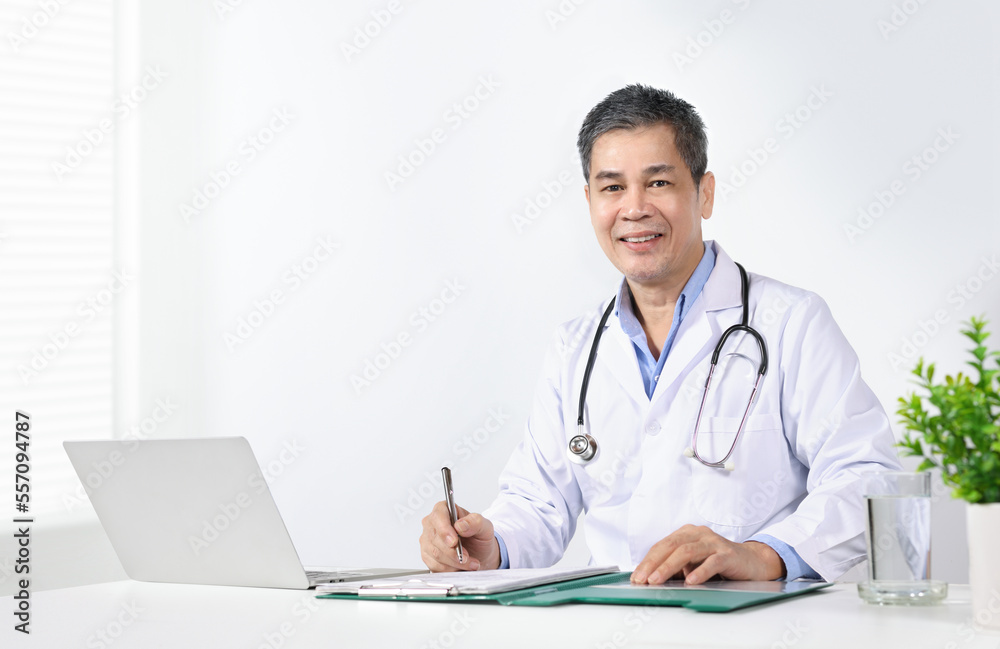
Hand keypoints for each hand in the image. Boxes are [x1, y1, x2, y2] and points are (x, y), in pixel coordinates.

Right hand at [419, 501, 500, 571]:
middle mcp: (432, 523)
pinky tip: (459, 566)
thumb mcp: (485, 527)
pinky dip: (449, 569)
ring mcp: (427, 540)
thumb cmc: (479, 538)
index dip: (444, 530)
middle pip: (435, 538)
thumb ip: (475, 522)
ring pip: (436, 553)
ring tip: (469, 563)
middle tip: (467, 557)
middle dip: (453, 551)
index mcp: (444, 509)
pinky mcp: (427, 555)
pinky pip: (435, 565)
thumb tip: (461, 525)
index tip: (454, 541)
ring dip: (454, 562)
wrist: (479, 555)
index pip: (438, 516)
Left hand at [630, 525, 785, 584]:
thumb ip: (677, 567)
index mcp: (687, 534)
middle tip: (642, 579)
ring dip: (669, 567)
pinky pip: (711, 562)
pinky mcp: (728, 554)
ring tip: (658, 580)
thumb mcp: (694, 563)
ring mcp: (713, 543)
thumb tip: (653, 578)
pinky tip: (690, 580)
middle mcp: (699, 534)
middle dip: (653, 563)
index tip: (637, 576)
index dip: (647, 561)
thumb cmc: (719, 562)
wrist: (752, 562)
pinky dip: (700, 571)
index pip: (662, 545)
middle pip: (671, 546)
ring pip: (687, 552)